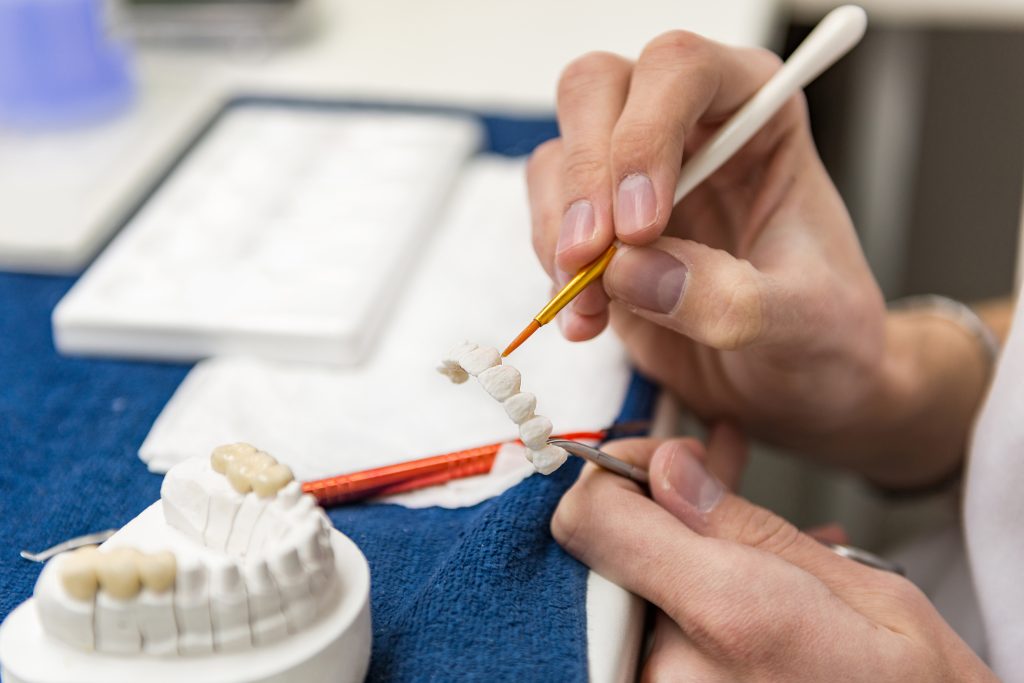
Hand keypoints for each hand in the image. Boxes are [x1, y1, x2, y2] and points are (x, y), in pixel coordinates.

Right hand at [527, 34, 988, 484]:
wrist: (790, 386)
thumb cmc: (820, 336)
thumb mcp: (805, 323)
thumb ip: (731, 297)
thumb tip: (632, 272)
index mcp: (757, 115)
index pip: (683, 70)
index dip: (647, 136)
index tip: (642, 226)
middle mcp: (688, 128)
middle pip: (597, 90)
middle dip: (585, 177)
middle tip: (589, 257)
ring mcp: (633, 176)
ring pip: (558, 156)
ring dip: (558, 232)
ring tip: (592, 307)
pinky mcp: (598, 227)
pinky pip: (546, 221)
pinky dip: (553, 272)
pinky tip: (588, 320)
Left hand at [551, 427, 994, 681]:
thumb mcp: (865, 592)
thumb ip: (748, 527)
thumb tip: (666, 468)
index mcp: (726, 617)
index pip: (594, 518)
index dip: (619, 473)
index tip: (664, 463)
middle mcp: (673, 670)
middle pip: (610, 554)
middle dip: (656, 512)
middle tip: (706, 482)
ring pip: (635, 592)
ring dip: (679, 558)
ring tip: (743, 534)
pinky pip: (656, 636)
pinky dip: (685, 602)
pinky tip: (740, 580)